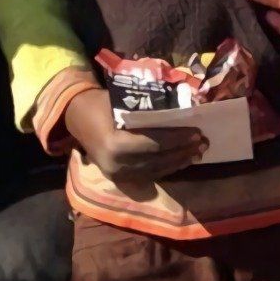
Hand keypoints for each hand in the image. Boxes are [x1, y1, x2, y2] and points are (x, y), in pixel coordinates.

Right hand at [61, 87, 206, 182]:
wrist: (75, 118)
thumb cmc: (99, 103)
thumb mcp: (121, 101)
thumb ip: (148, 110)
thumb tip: (181, 110)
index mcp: (115, 145)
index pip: (154, 144)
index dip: (177, 139)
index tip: (197, 132)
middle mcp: (117, 165)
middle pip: (158, 159)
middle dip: (183, 151)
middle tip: (203, 142)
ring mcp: (118, 175)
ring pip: (156, 170)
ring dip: (179, 161)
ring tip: (198, 152)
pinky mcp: (120, 179)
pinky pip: (149, 175)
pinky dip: (167, 168)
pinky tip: (181, 160)